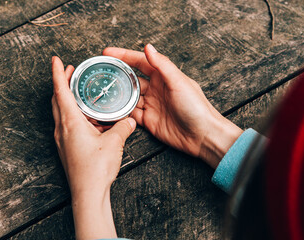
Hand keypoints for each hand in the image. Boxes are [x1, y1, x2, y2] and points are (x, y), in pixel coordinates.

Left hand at [51, 56, 135, 238]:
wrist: (88, 194)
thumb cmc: (96, 169)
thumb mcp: (114, 143)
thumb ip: (122, 127)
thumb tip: (129, 121)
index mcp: (71, 122)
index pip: (61, 91)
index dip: (58, 73)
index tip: (55, 60)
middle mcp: (62, 129)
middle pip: (58, 100)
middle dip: (63, 83)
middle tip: (71, 71)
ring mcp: (63, 140)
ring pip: (62, 113)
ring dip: (70, 100)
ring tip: (84, 94)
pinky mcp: (67, 149)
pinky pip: (69, 126)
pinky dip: (76, 116)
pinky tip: (91, 119)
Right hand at [103, 44, 242, 167]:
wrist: (202, 136)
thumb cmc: (196, 108)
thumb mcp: (179, 82)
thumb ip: (162, 65)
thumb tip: (148, 47)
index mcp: (164, 76)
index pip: (141, 61)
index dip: (124, 56)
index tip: (108, 52)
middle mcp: (156, 89)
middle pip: (132, 78)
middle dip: (116, 74)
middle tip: (100, 70)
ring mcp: (152, 105)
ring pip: (129, 96)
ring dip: (117, 93)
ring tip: (101, 90)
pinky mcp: (149, 121)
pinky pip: (131, 114)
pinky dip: (121, 112)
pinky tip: (111, 109)